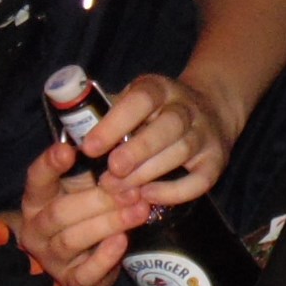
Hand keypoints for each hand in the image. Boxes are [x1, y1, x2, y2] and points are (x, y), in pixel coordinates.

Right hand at [14, 139, 134, 285]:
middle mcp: (37, 228)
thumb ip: (93, 172)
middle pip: (60, 212)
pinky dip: (104, 257)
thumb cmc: (82, 214)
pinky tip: (122, 241)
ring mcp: (51, 258)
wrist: (78, 263)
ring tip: (138, 211)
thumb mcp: (81, 189)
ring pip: (73, 240)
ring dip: (108, 223)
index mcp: (36, 199)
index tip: (69, 150)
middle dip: (98, 200)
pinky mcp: (71, 281)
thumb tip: (120, 145)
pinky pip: (85, 273)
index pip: (36, 179)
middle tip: (131, 189)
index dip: (49, 165)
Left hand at [87, 69, 241, 206]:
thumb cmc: (154, 111)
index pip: (141, 99)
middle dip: (137, 151)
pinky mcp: (216, 161)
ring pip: (182, 152)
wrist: (211, 109)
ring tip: (120, 190)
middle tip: (110, 174)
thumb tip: (70, 136)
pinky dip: (174, 192)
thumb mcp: (132, 100)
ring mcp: (205, 134)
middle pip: (168, 126)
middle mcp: (187, 108)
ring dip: (149, 173)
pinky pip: (200, 180)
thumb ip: (106, 114)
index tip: (90, 147)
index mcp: (160, 89)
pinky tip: (148, 196)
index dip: (115, 123)